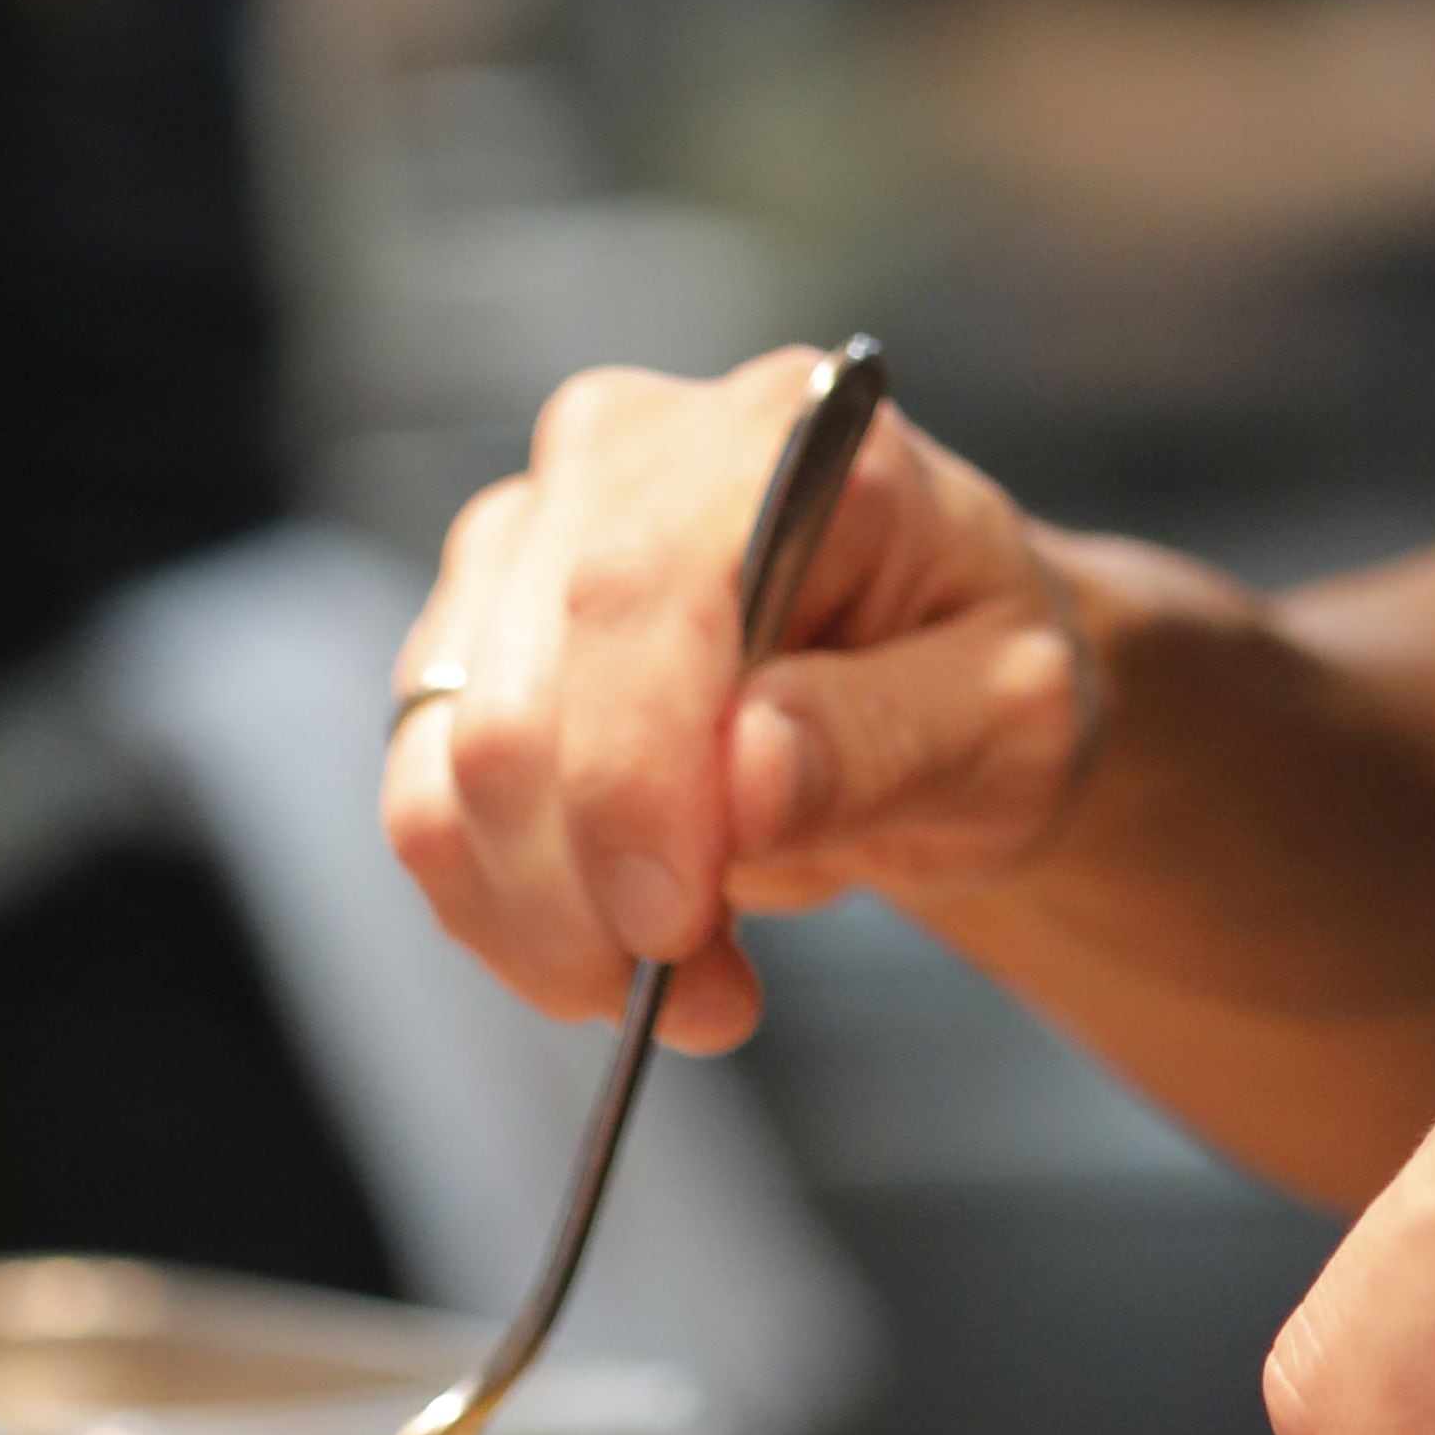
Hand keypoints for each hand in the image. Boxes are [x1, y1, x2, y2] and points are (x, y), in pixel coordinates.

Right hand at [382, 354, 1100, 1053]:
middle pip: (520, 698)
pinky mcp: (468, 636)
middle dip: (593, 892)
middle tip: (712, 1002)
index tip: (676, 926)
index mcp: (778, 432)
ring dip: (548, 922)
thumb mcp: (1009, 716)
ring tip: (691, 988)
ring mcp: (525, 537)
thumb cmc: (980, 674)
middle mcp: (625, 453)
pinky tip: (611, 952)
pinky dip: (505, 913)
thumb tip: (747, 775)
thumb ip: (885, 735)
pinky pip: (425, 805)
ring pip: (448, 765)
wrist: (939, 680)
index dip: (635, 779)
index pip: (640, 596)